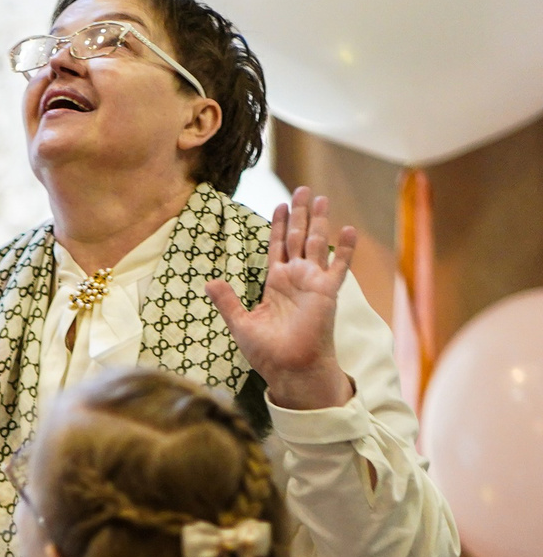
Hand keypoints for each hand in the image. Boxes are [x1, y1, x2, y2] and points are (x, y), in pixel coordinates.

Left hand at [205, 186, 356, 412]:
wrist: (288, 368)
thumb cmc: (266, 351)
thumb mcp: (240, 323)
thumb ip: (227, 301)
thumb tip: (209, 282)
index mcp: (275, 283)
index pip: (276, 246)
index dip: (278, 225)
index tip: (279, 204)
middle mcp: (295, 278)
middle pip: (298, 237)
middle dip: (300, 214)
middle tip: (303, 189)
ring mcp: (313, 283)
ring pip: (316, 243)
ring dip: (319, 221)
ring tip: (320, 198)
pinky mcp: (327, 291)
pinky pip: (338, 266)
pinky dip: (344, 249)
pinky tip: (348, 228)